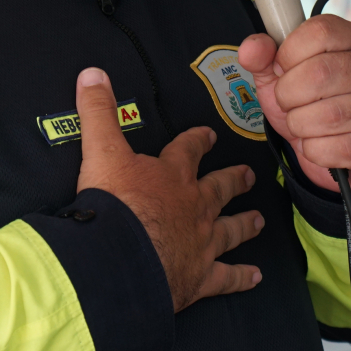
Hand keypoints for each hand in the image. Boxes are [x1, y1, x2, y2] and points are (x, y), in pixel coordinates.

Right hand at [74, 68, 263, 311]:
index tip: (209, 134)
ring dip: (244, 224)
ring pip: (230, 230)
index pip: (188, 151)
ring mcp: (201, 243)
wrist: (120, 257)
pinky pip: (227, 278)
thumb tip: (92, 72)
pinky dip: (241, 277)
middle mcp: (194, 207)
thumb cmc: (113, 204)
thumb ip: (97, 112)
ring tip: (258, 220)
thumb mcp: (101, 151)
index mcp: (171, 176)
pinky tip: (256, 278)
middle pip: (218, 188)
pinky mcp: (199, 277)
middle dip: (233, 180)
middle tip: (248, 175)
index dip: (198, 141)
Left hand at [238, 15, 350, 192]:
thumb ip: (264, 58)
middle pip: (320, 73)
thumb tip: (251, 49)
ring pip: (329, 115)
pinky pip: (338, 148)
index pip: (319, 32)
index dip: (289, 54)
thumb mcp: (282, 75)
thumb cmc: (311, 103)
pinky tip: (317, 142)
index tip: (284, 69)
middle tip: (288, 103)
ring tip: (302, 123)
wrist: (338, 149)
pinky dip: (315, 150)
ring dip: (300, 125)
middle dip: (288, 95)